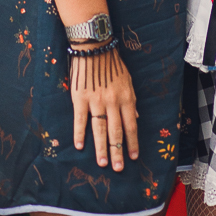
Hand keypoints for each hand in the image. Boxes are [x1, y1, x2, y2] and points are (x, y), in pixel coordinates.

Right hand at [70, 45, 138, 171]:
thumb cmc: (112, 63)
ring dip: (102, 149)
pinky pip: (81, 120)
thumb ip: (131, 100)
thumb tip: (135, 117)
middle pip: (116, 132)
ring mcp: (96, 101)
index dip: (132, 142)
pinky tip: (80, 146)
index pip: (131, 125)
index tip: (134, 156)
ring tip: (103, 164)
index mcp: (126, 97)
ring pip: (100, 130)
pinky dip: (80, 134)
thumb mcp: (127, 80)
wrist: (94, 47)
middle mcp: (112, 102)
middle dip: (118, 152)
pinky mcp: (80, 98)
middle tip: (118, 168)